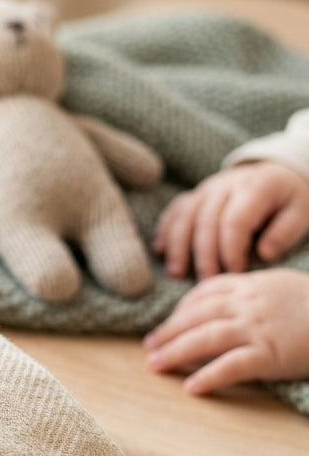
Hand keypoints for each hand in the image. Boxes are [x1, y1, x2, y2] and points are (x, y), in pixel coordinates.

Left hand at [145, 269, 308, 393]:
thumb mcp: (283, 286)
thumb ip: (253, 291)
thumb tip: (226, 304)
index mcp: (252, 285)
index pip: (205, 293)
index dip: (181, 311)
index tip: (167, 325)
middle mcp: (250, 304)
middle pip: (196, 316)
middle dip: (168, 332)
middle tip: (148, 347)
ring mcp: (259, 329)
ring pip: (206, 338)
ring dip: (175, 352)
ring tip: (155, 366)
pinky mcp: (272, 354)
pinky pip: (233, 366)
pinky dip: (210, 376)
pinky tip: (192, 387)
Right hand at [153, 161, 308, 279]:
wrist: (274, 174)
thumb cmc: (287, 200)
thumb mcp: (300, 213)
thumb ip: (285, 232)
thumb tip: (264, 254)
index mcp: (254, 188)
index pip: (234, 221)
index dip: (230, 250)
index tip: (234, 274)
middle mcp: (224, 185)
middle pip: (205, 221)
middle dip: (203, 255)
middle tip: (206, 281)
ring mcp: (205, 189)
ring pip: (184, 216)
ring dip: (177, 246)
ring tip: (176, 272)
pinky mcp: (193, 194)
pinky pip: (173, 211)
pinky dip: (164, 231)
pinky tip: (160, 251)